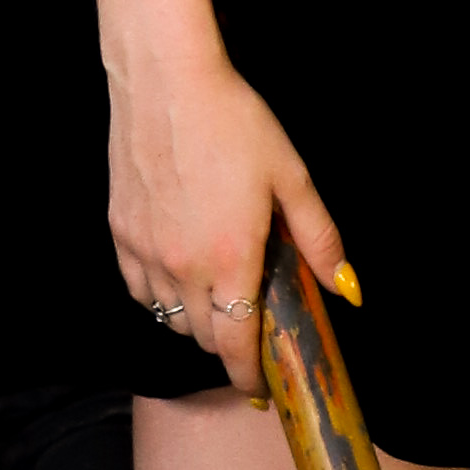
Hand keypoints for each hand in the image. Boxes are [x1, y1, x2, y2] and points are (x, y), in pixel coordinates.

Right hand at [107, 42, 351, 393]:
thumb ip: (319, 239)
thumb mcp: (292, 176)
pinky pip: (139, 290)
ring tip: (218, 297)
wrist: (166, 79)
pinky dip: (160, 297)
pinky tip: (179, 275)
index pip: (235, 343)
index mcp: (229, 257)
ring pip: (168, 317)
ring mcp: (145, 251)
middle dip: (228, 344)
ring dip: (195, 320)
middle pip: (202, 336)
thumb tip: (348, 289)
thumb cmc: (234, 121)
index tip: (259, 390)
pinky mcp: (120, 233)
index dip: (248, 374)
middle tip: (248, 329)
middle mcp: (181, 265)